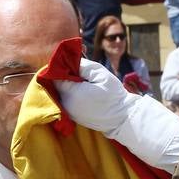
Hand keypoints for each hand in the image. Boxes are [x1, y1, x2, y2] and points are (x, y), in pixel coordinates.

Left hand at [55, 60, 178, 171]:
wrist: (122, 117)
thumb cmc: (113, 95)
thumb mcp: (100, 74)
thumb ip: (83, 66)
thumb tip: (70, 61)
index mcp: (71, 93)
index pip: (56, 76)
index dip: (61, 67)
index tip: (69, 61)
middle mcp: (66, 104)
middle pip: (57, 85)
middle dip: (64, 75)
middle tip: (77, 69)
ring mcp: (68, 112)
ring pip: (61, 93)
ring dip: (68, 85)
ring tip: (82, 80)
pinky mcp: (73, 116)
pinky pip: (66, 101)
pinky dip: (71, 94)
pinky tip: (83, 90)